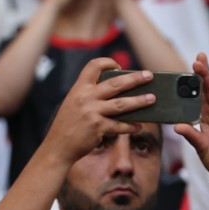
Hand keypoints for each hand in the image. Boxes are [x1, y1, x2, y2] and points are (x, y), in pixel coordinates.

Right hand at [40, 58, 157, 164]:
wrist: (57, 147)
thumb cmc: (67, 126)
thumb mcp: (72, 104)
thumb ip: (89, 96)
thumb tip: (115, 91)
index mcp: (78, 89)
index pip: (93, 66)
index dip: (108, 62)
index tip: (119, 67)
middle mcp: (85, 98)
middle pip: (115, 83)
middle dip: (135, 79)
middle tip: (149, 76)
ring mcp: (91, 112)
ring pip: (122, 104)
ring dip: (139, 101)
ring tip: (152, 99)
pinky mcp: (97, 127)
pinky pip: (119, 125)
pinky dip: (130, 126)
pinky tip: (138, 126)